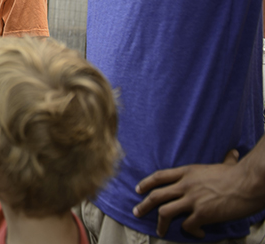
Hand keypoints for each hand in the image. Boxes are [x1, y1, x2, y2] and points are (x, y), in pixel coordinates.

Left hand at [134, 149, 262, 237]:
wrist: (248, 183)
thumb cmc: (239, 174)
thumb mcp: (226, 164)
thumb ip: (225, 161)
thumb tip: (233, 153)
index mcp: (188, 172)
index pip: (160, 176)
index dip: (146, 183)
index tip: (138, 189)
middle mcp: (185, 185)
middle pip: (157, 195)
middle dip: (144, 205)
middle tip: (136, 212)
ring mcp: (192, 200)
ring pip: (165, 212)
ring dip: (160, 223)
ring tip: (159, 231)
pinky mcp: (202, 214)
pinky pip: (188, 225)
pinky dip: (190, 231)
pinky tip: (197, 232)